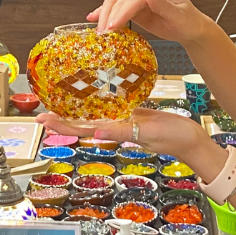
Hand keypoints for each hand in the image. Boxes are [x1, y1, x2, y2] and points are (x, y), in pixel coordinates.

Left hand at [37, 107, 228, 181]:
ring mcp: (124, 121)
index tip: (42, 119)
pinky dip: (100, 103)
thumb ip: (122, 132)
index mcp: (116, 132)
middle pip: (82, 123)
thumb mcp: (148, 132)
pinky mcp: (135, 114)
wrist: (193, 140)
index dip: (61, 125)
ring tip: (61, 101)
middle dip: (62, 118)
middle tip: (42, 109)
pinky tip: (94, 94)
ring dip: (77, 111)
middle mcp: (116, 128)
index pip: (82, 130)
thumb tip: (95, 133)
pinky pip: (112, 108)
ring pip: (95, 116)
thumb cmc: (174, 138)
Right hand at [89, 0, 205, 43]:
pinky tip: (93, 18)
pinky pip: (116, 9)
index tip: (113, 26)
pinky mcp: (133, 8)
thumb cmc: (188, 22)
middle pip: (121, 1)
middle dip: (109, 17)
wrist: (190, 27)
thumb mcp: (180, 16)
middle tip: (103, 34)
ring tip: (98, 32)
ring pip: (115, 3)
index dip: (122, 13)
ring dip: (104, 16)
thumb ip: (164, 5)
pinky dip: (103, 13)